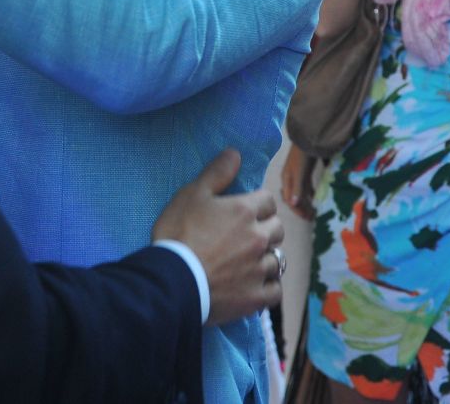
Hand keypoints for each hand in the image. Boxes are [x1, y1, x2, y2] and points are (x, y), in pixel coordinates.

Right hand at [152, 149, 284, 325]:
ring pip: (277, 258)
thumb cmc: (178, 233)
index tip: (247, 210)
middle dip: (266, 228)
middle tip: (248, 234)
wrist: (172, 281)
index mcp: (245, 211)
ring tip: (251, 261)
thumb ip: (216, 173)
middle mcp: (259, 238)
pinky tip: (257, 283)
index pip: (268, 200)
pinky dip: (269, 285)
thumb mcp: (191, 195)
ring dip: (266, 257)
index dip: (258, 203)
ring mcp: (259, 269)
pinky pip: (275, 289)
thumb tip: (236, 153)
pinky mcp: (256, 296)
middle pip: (277, 228)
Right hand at [281, 148, 317, 221]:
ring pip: (300, 193)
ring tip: (314, 210)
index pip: (289, 200)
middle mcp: (290, 179)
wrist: (309, 138)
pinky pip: (306, 187)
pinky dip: (310, 194)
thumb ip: (297, 188)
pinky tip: (315, 197)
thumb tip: (293, 204)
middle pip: (294, 198)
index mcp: (286, 180)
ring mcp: (297, 175)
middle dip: (301, 209)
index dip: (297, 210)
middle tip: (311, 217)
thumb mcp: (299, 172)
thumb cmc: (302, 156)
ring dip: (306, 202)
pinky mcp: (304, 171)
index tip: (307, 218)